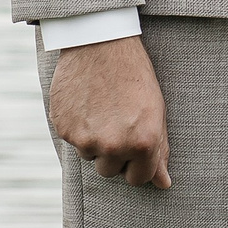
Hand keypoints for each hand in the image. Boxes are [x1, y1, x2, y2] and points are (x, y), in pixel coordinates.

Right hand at [46, 34, 170, 188]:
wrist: (101, 44)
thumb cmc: (134, 75)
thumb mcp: (156, 110)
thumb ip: (158, 150)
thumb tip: (162, 184)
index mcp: (142, 143)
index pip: (138, 178)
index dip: (137, 163)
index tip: (135, 146)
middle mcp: (114, 146)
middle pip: (110, 171)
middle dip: (115, 153)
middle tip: (117, 122)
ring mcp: (86, 139)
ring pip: (90, 155)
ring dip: (95, 140)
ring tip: (102, 107)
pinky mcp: (64, 129)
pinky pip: (72, 140)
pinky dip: (78, 127)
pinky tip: (86, 102)